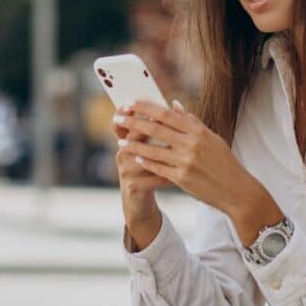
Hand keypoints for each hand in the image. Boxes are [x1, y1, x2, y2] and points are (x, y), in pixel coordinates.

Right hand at [111, 105, 172, 248]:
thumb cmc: (148, 170)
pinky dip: (169, 174)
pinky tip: (183, 172)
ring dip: (162, 153)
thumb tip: (175, 104)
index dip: (130, 113)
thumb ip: (160, 127)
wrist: (138, 202)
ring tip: (177, 147)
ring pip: (144, 158)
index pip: (122, 123)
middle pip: (133, 137)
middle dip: (148, 128)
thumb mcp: (149, 149)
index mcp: (126, 143)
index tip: (146, 104)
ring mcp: (126, 171)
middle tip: (164, 121)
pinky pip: (154, 178)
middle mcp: (122, 155)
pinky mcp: (134, 187)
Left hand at [115, 100, 252, 217]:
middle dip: (133, 122)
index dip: (146, 107)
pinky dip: (145, 162)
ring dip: (133, 145)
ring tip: (120, 140)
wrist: (236, 190)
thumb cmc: (224, 162)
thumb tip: (173, 104)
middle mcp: (191, 144)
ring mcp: (185, 162)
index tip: (130, 102)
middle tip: (117, 118)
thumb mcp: (211, 138)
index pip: (167, 114)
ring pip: (153, 150)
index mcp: (198, 131)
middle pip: (156, 129)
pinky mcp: (181, 179)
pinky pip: (157, 168)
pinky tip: (134, 158)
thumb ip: (191, 121)